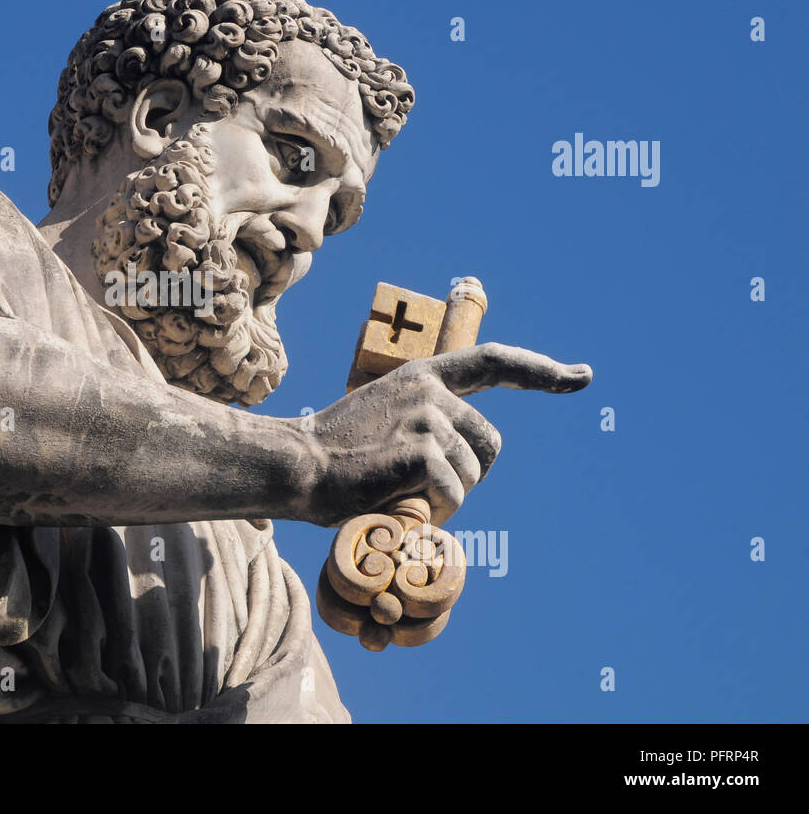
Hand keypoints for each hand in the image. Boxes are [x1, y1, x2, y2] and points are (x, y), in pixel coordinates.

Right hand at [307, 343, 591, 526]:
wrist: (294, 465)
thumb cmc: (332, 458)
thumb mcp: (381, 423)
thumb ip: (422, 426)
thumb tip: (459, 468)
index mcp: (420, 377)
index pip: (492, 362)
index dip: (540, 372)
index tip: (580, 377)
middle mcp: (428, 391)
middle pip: (491, 445)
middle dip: (469, 477)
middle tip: (420, 489)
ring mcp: (427, 418)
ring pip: (471, 476)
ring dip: (444, 498)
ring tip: (396, 493)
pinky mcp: (423, 450)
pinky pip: (453, 493)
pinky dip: (431, 511)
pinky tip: (396, 502)